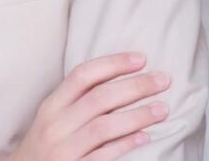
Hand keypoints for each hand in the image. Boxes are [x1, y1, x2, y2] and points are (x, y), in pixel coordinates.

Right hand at [7, 53, 168, 160]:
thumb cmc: (45, 143)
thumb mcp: (52, 117)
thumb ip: (76, 100)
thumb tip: (118, 78)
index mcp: (51, 105)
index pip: (83, 75)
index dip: (113, 63)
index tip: (141, 58)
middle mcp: (56, 125)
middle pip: (99, 99)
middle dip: (135, 86)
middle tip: (163, 80)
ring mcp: (65, 150)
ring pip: (104, 127)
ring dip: (137, 116)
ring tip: (162, 108)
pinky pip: (104, 156)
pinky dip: (126, 144)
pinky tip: (145, 136)